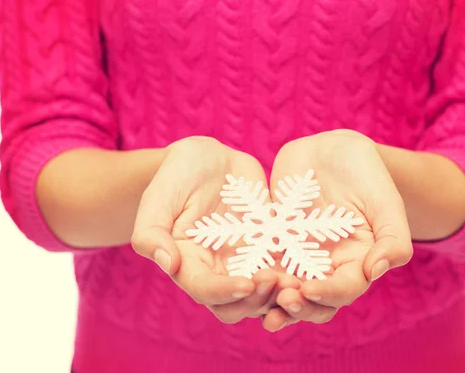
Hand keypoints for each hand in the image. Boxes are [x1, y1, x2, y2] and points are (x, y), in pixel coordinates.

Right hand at [131, 136, 298, 323]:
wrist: (209, 160)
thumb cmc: (178, 174)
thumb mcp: (159, 196)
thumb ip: (151, 231)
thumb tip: (168, 264)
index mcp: (187, 264)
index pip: (204, 291)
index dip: (225, 292)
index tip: (247, 283)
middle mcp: (216, 271)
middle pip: (237, 304)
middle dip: (258, 300)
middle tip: (279, 282)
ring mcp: (244, 262)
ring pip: (264, 295)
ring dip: (281, 294)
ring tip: (300, 279)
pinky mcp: (268, 249)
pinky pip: (285, 270)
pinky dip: (298, 274)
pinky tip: (313, 266)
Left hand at [262, 129, 412, 330]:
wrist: (333, 150)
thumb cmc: (367, 173)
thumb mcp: (386, 202)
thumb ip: (393, 238)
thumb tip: (377, 271)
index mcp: (358, 262)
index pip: (345, 289)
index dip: (329, 294)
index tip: (310, 289)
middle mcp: (327, 266)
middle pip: (314, 300)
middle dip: (298, 306)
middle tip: (282, 300)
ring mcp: (299, 256)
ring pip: (284, 288)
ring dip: (271, 298)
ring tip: (256, 298)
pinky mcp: (275, 242)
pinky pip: (262, 262)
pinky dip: (251, 273)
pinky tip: (237, 275)